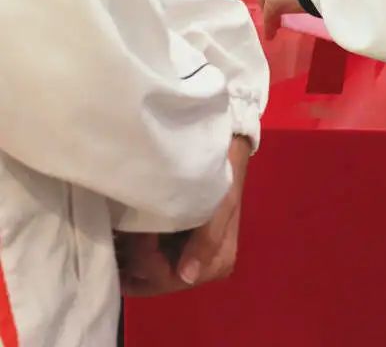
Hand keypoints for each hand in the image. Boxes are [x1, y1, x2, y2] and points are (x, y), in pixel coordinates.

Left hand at [119, 135, 250, 296]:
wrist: (224, 153)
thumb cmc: (222, 176)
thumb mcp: (220, 205)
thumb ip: (208, 239)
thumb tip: (187, 277)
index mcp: (216, 262)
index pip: (172, 279)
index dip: (150, 261)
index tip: (142, 231)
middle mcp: (200, 267)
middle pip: (158, 279)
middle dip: (134, 260)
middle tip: (120, 232)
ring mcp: (185, 257)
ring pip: (148, 271)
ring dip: (127, 257)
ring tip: (112, 234)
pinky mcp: (173, 245)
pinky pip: (145, 258)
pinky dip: (129, 249)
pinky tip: (116, 234)